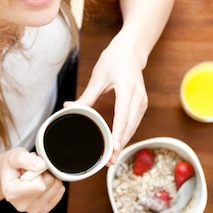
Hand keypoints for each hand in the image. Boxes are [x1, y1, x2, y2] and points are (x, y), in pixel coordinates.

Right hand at [0, 148, 65, 212]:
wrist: (9, 174)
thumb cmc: (11, 165)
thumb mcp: (14, 156)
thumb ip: (26, 159)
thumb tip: (41, 165)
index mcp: (12, 193)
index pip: (39, 185)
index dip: (39, 172)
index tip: (30, 168)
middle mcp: (22, 205)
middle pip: (48, 186)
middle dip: (45, 174)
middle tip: (33, 170)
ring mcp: (33, 209)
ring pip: (56, 189)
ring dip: (50, 178)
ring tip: (37, 176)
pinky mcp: (42, 210)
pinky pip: (58, 194)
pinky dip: (54, 185)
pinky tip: (43, 182)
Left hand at [70, 35, 147, 161]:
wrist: (132, 50)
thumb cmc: (115, 60)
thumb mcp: (98, 77)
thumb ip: (87, 96)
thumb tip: (69, 108)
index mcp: (127, 88)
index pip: (123, 116)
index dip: (118, 134)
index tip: (113, 149)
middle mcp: (138, 97)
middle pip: (129, 126)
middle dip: (120, 145)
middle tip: (108, 162)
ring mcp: (142, 101)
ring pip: (133, 127)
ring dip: (123, 142)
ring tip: (111, 158)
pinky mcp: (141, 104)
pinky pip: (134, 123)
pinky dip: (126, 135)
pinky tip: (117, 144)